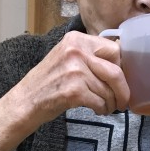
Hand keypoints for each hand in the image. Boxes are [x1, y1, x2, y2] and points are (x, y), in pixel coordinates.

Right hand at [14, 31, 129, 124]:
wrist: (25, 101)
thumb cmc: (48, 82)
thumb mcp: (67, 58)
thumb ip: (90, 56)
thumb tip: (122, 63)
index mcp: (76, 40)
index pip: (114, 49)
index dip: (122, 67)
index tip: (121, 79)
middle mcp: (76, 51)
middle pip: (116, 71)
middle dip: (123, 90)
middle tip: (123, 100)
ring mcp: (75, 71)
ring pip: (109, 91)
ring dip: (111, 103)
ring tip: (106, 107)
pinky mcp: (74, 91)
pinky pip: (100, 102)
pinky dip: (102, 109)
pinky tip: (98, 110)